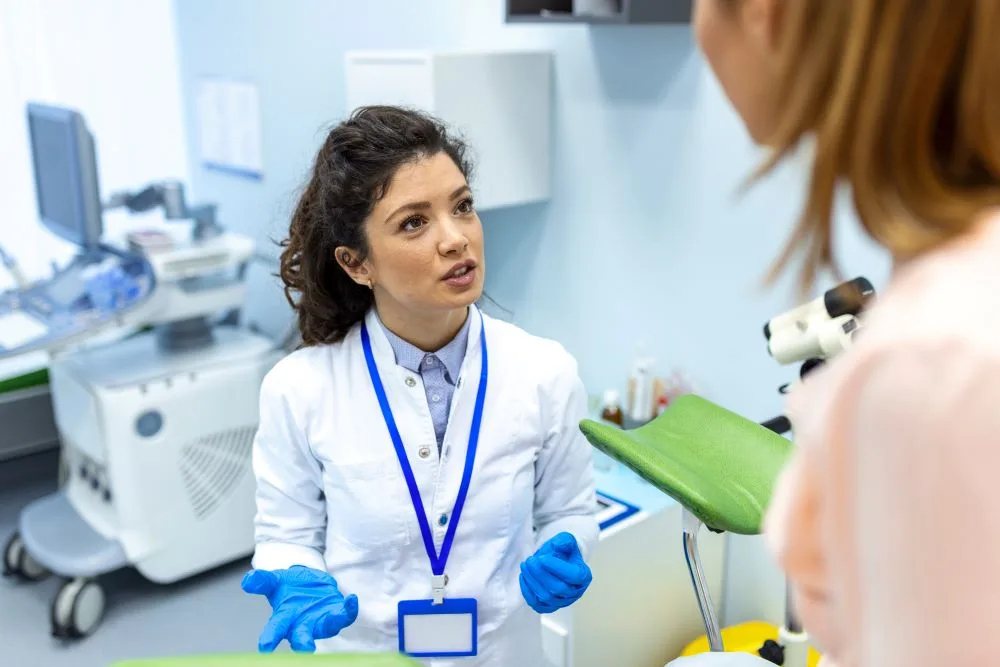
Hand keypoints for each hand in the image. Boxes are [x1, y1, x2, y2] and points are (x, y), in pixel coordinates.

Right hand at [241, 564, 358, 652]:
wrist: (306, 583)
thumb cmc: (287, 587)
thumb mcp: (273, 580)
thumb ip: (262, 581)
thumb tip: (248, 580)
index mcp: (284, 618)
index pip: (275, 629)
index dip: (270, 639)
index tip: (265, 648)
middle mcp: (302, 624)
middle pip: (302, 637)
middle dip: (304, 644)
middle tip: (306, 651)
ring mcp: (320, 621)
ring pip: (327, 627)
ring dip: (332, 623)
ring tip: (338, 616)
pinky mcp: (336, 614)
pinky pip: (345, 616)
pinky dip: (349, 610)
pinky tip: (351, 599)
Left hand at [519, 532, 592, 613]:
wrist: (558, 561)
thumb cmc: (563, 552)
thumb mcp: (566, 540)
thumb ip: (565, 540)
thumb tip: (558, 544)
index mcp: (583, 576)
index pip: (574, 576)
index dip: (557, 568)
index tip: (543, 558)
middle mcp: (575, 592)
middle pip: (558, 588)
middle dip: (541, 574)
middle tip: (530, 561)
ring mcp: (562, 602)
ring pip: (546, 597)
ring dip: (532, 581)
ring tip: (525, 565)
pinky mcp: (549, 606)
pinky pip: (537, 604)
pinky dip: (527, 591)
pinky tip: (524, 576)